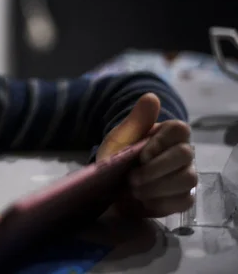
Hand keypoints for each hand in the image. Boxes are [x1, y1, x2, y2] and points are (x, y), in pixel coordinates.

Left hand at [97, 93, 196, 217]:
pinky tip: (144, 201)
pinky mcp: (184, 197)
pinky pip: (183, 201)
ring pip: (187, 179)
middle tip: (132, 178)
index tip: (141, 154)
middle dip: (156, 169)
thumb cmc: (120, 154)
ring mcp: (187, 175)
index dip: (161, 142)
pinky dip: (160, 203)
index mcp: (169, 134)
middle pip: (186, 155)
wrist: (113, 181)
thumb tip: (151, 97)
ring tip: (135, 190)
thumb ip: (137, 119)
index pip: (180, 129)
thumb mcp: (121, 137)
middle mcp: (183, 153)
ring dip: (157, 187)